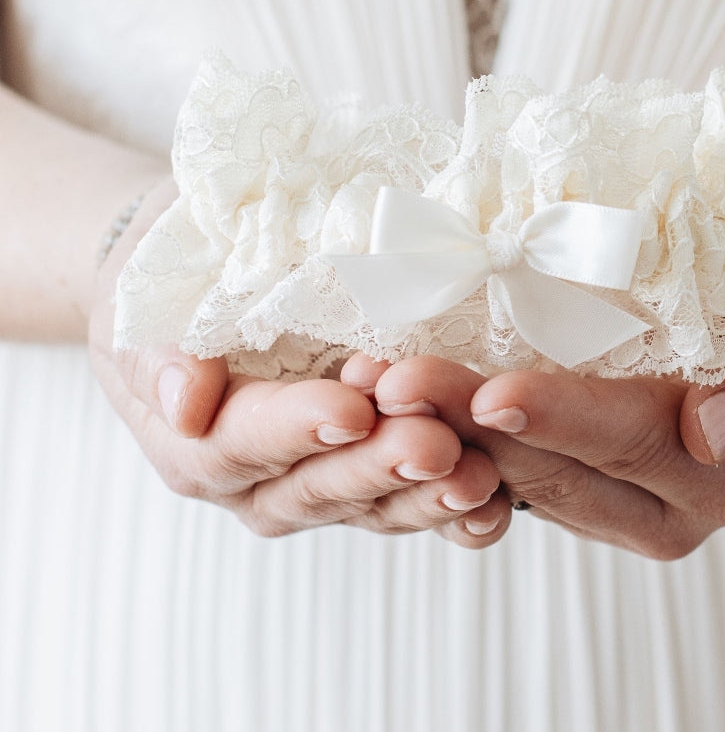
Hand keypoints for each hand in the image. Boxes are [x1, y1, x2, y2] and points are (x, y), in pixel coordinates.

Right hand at [88, 180, 507, 546]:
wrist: (210, 284)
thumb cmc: (181, 281)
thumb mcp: (156, 300)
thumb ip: (161, 353)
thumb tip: (182, 406)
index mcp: (199, 440)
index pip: (244, 442)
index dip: (297, 429)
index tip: (352, 409)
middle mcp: (260, 480)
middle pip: (319, 485)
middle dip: (378, 466)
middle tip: (433, 445)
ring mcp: (322, 483)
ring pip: (374, 506)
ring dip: (427, 496)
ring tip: (478, 478)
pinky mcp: (373, 478)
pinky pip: (413, 507)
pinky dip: (457, 515)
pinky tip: (496, 506)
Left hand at [353, 296, 724, 557]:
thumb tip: (714, 428)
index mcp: (720, 478)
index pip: (628, 442)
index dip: (562, 418)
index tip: (495, 394)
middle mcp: (664, 507)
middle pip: (555, 466)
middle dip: (468, 425)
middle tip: (394, 383)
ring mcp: (619, 500)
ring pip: (520, 472)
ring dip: (444, 430)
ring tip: (376, 384)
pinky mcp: (585, 480)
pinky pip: (515, 465)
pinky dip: (459, 429)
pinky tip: (405, 394)